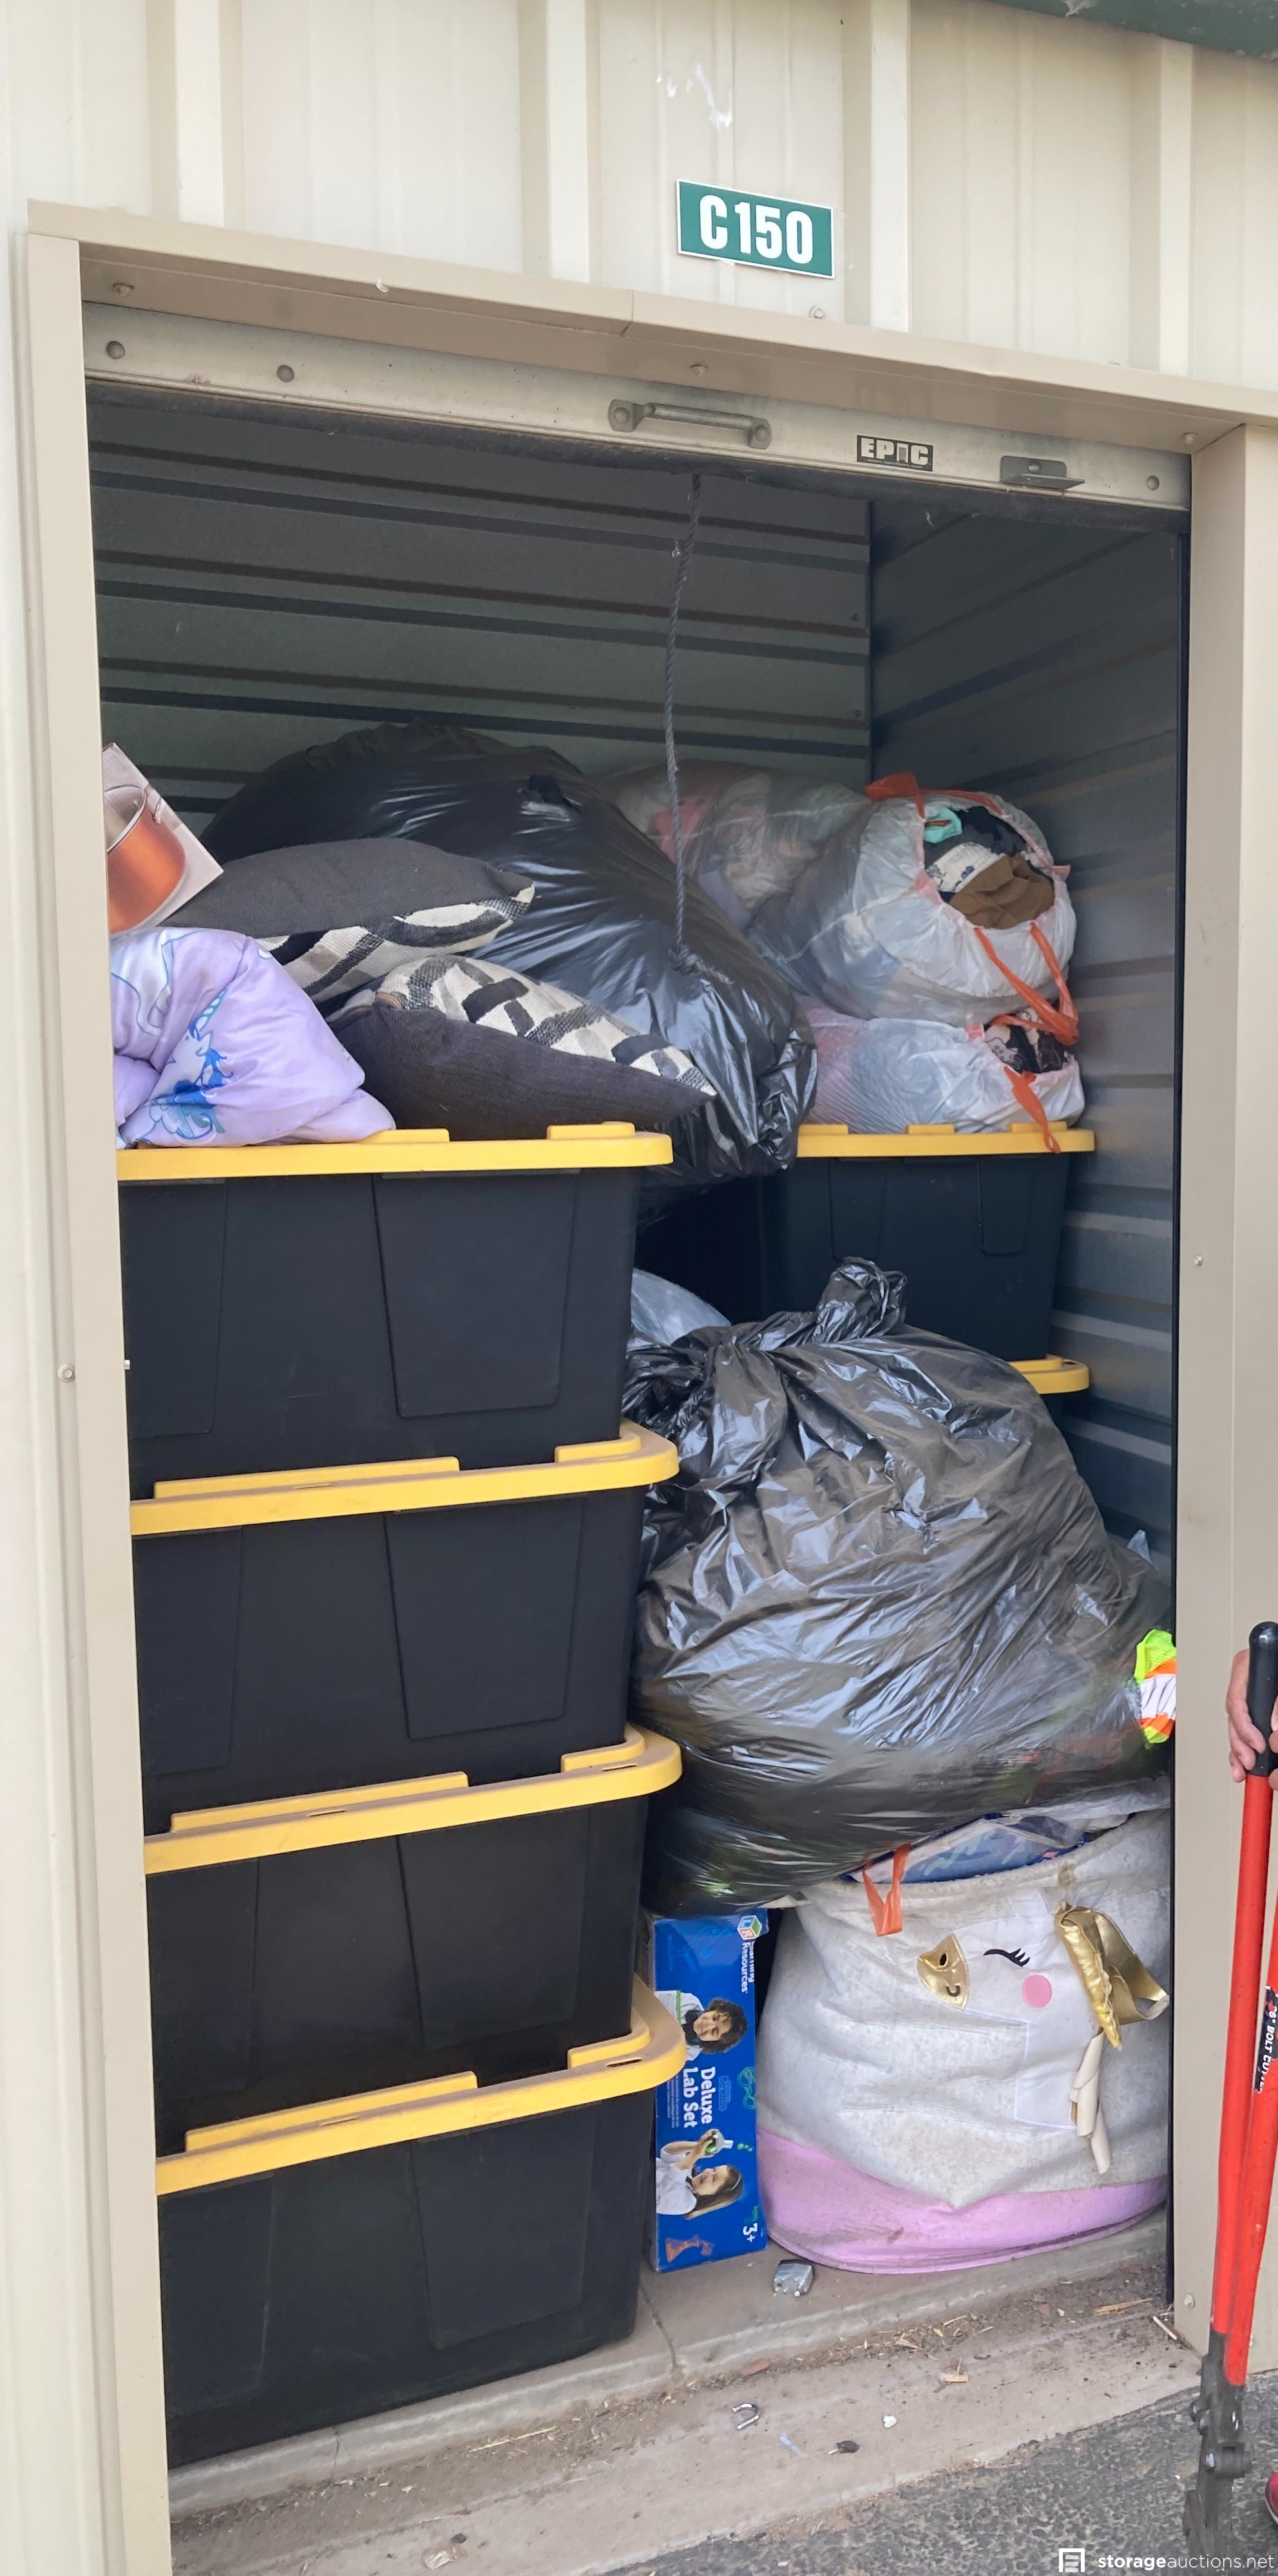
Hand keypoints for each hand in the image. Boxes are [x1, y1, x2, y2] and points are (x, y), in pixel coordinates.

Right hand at [1228, 1646, 1277, 1780]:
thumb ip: (1277, 1701)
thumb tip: (1272, 1725)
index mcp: (1246, 1666)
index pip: (1236, 1700)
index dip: (1244, 1726)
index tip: (1257, 1744)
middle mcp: (1244, 1681)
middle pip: (1233, 1717)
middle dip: (1239, 1744)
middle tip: (1250, 1763)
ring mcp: (1247, 1693)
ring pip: (1235, 1726)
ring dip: (1237, 1751)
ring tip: (1242, 1771)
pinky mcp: (1255, 1705)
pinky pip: (1242, 1728)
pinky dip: (1242, 1747)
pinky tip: (1241, 1765)